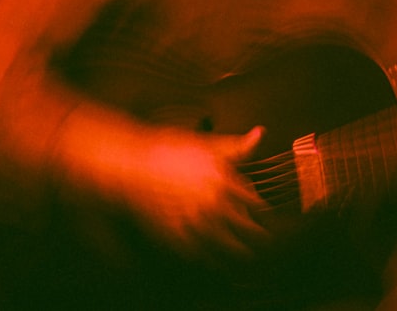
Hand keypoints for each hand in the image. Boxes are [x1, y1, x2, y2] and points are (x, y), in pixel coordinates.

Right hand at [112, 125, 269, 259]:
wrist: (132, 166)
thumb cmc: (169, 152)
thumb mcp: (206, 145)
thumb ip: (237, 146)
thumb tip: (259, 134)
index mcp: (224, 182)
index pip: (257, 206)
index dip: (263, 214)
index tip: (265, 218)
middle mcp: (213, 205)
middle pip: (250, 231)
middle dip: (260, 238)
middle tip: (265, 242)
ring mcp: (195, 223)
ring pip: (230, 249)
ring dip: (242, 254)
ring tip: (247, 257)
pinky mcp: (177, 236)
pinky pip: (204, 256)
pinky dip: (215, 261)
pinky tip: (218, 261)